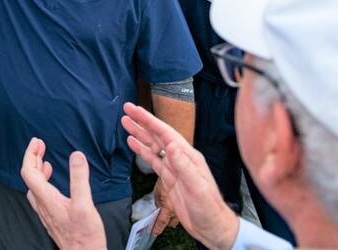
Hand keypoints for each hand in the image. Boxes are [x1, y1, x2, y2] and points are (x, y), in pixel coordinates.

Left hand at [21, 138, 106, 249]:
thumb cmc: (84, 236)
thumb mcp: (84, 204)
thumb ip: (79, 179)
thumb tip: (76, 156)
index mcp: (46, 198)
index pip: (29, 171)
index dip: (30, 154)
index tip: (37, 142)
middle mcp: (42, 204)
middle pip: (30, 177)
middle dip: (34, 158)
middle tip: (40, 145)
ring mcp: (45, 211)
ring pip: (35, 186)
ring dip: (38, 169)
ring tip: (44, 160)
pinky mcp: (52, 216)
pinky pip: (41, 194)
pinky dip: (44, 181)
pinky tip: (52, 182)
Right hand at [121, 103, 239, 248]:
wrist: (211, 227)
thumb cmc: (209, 208)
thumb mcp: (197, 187)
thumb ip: (183, 165)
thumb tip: (170, 144)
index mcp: (188, 156)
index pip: (166, 133)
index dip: (150, 121)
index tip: (136, 110)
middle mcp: (181, 158)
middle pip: (158, 135)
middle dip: (142, 122)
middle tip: (127, 109)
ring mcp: (174, 167)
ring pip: (153, 145)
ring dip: (140, 133)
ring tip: (125, 122)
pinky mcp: (169, 178)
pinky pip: (153, 160)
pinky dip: (142, 150)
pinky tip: (133, 143)